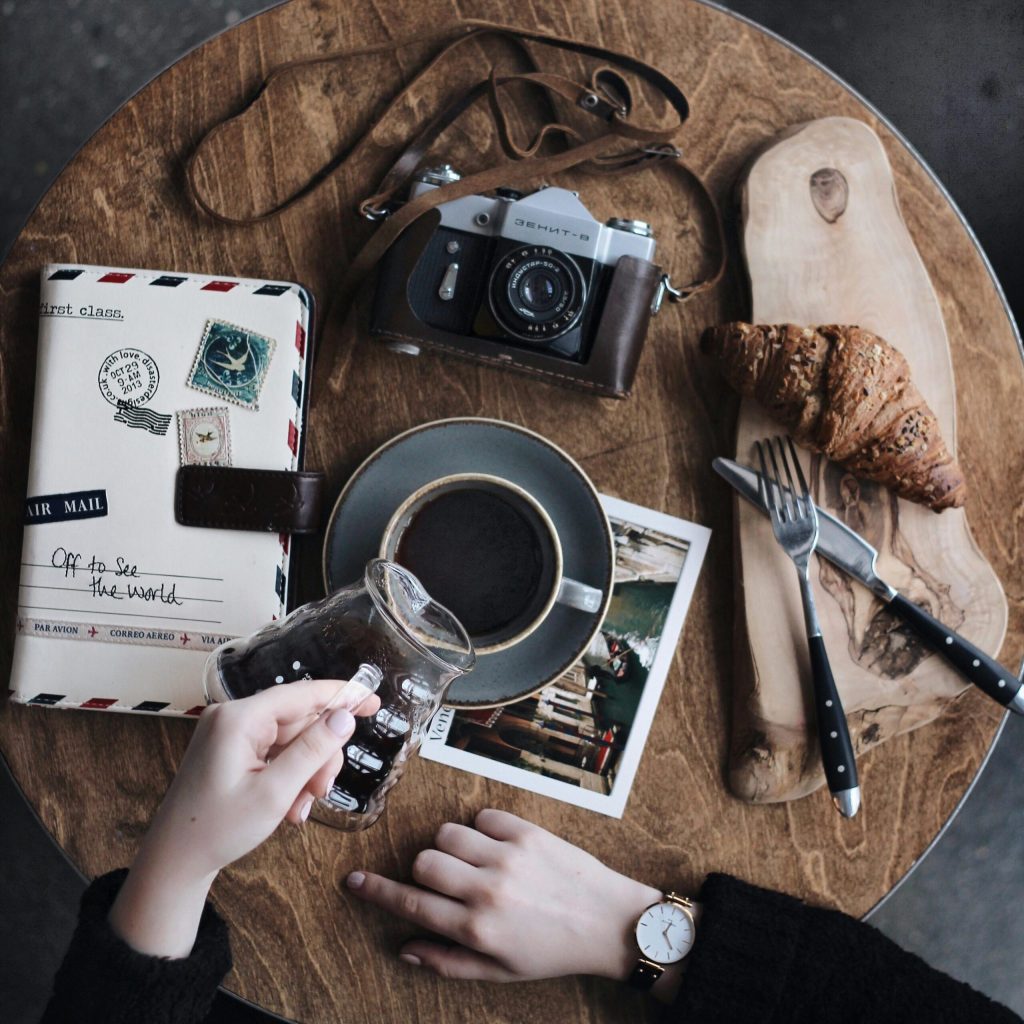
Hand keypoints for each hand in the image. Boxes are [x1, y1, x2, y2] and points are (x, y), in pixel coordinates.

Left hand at [109, 678, 378, 956]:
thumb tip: (345, 716)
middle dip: (318, 756)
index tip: (373, 701)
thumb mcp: (274, 793)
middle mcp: (233, 717)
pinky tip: (289, 806)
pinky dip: (288, 776)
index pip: (302, 694)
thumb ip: (312, 751)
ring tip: (300, 808)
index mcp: (239, 718)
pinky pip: (274, 752)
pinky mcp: (230, 749)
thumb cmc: (218, 829)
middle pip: (300, 721)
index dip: (341, 696)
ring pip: (291, 740)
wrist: (174, 861)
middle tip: (322, 791)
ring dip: (305, 772)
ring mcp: (230, 733)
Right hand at [347, 809, 684, 997]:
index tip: (353, 880)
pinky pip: (481, 817)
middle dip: (425, 870)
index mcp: (478, 928)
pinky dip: (482, 830)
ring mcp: (507, 856)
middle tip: (449, 882)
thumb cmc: (552, 951)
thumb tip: (405, 947)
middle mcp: (487, 889)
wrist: (607, 921)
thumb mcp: (500, 971)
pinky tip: (500, 849)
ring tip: (476, 864)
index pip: (413, 905)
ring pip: (448, 833)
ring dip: (452, 848)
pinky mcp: (526, 831)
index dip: (377, 892)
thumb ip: (448, 961)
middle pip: (423, 861)